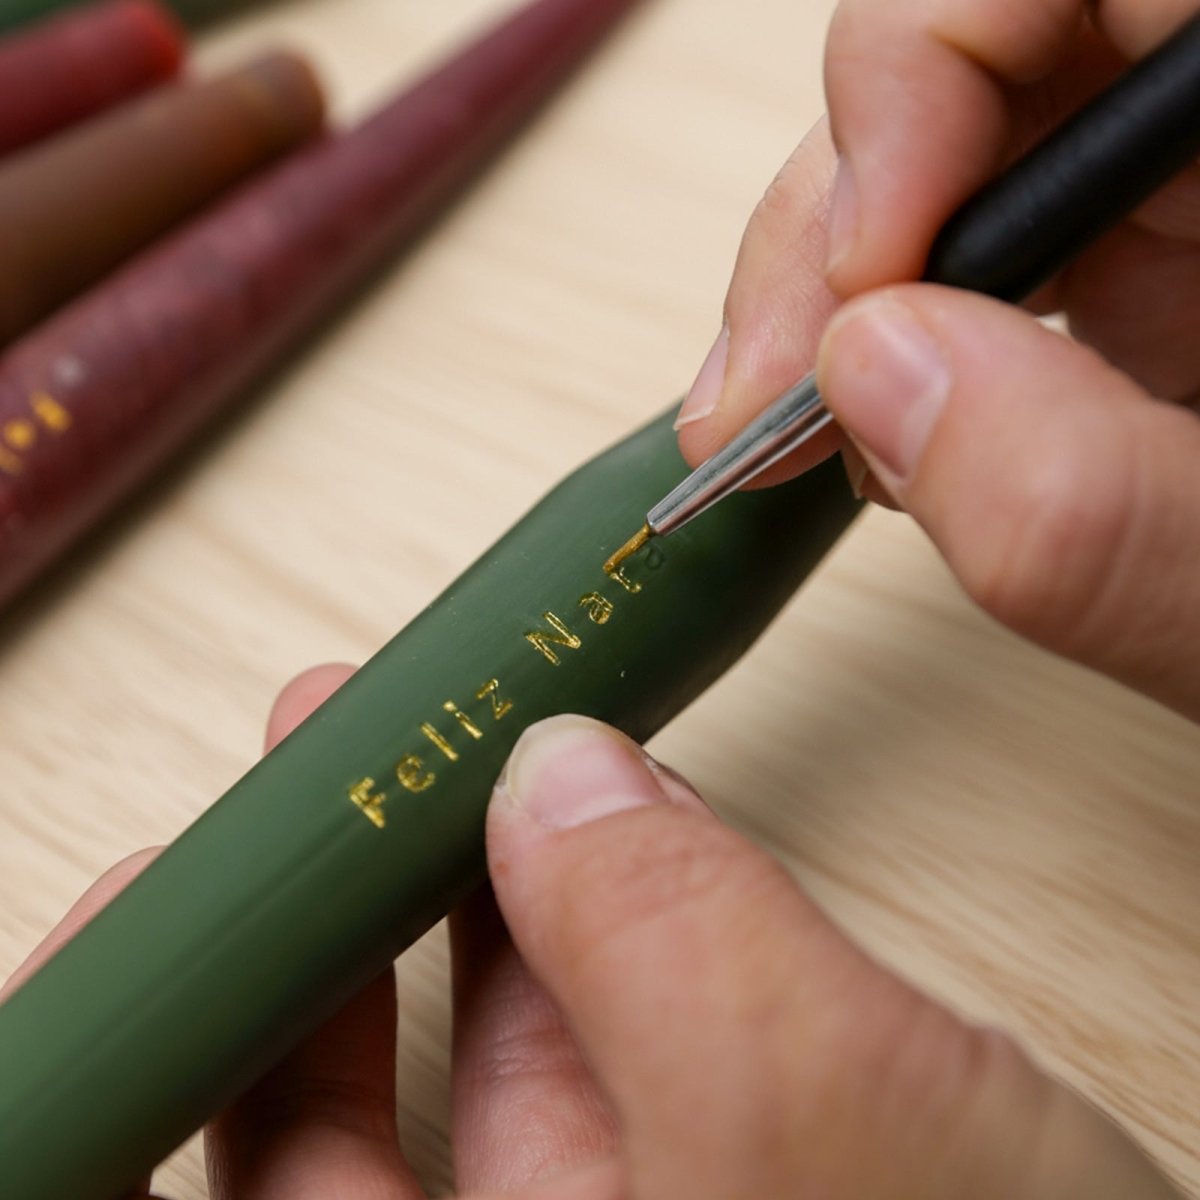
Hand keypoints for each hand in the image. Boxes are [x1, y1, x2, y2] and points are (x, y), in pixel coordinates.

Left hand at [1, 673, 1182, 1196]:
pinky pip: (596, 1093)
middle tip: (324, 777)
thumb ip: (680, 952)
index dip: (159, 1050)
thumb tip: (559, 777)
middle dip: (318, 936)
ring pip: (477, 1102)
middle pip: (329, 1147)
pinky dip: (579, 965)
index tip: (170, 897)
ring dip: (457, 922)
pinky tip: (583, 857)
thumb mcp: (840, 1141)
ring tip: (447, 772)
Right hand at [675, 0, 1199, 721]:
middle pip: (983, 47)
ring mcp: (1176, 190)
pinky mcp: (1132, 256)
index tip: (861, 265)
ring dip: (824, 287)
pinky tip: (844, 421)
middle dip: (833, 213)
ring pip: (942, 142)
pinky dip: (868, 330)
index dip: (929, 58)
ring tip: (776, 430)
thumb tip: (875, 369)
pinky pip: (964, 237)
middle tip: (768, 386)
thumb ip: (1104, 506)